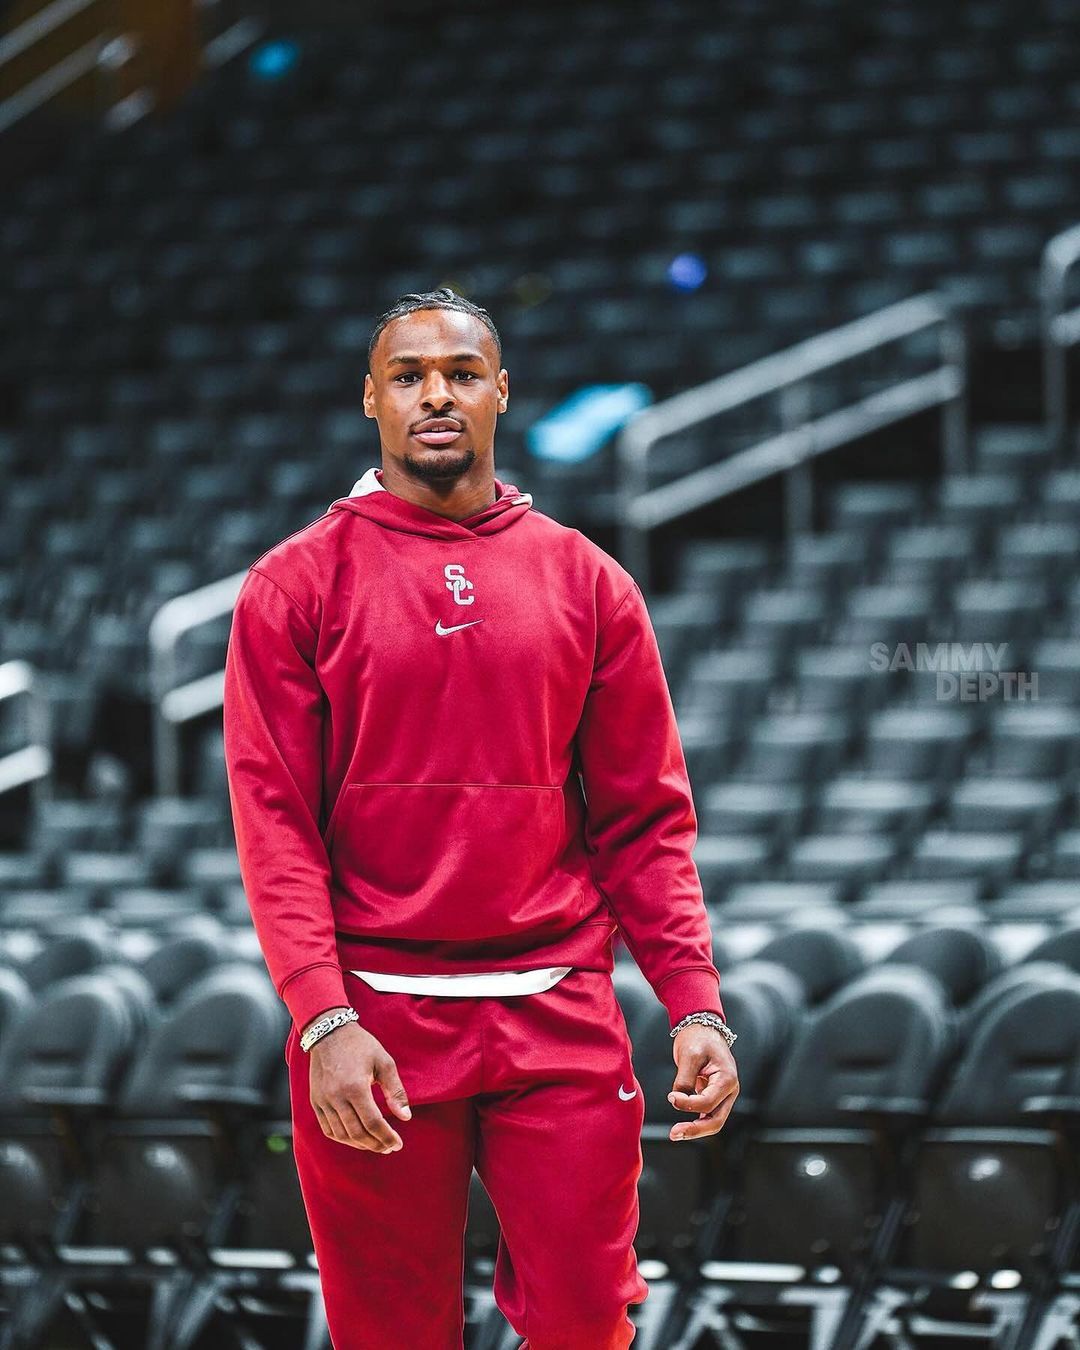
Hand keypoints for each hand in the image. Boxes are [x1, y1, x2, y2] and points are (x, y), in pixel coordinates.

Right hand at [302, 1011, 412, 1152]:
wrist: (329, 1032)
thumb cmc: (360, 1045)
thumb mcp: (384, 1062)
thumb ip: (395, 1091)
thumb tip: (406, 1117)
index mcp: (355, 1087)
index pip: (373, 1122)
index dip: (386, 1137)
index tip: (398, 1144)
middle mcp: (336, 1097)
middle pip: (357, 1132)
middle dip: (375, 1144)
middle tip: (389, 1147)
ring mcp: (323, 1101)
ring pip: (342, 1134)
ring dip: (360, 1144)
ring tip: (375, 1145)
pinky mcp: (316, 1102)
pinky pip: (328, 1129)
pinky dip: (343, 1138)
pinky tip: (356, 1138)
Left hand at [667, 1025, 738, 1140]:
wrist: (702, 1028)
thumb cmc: (698, 1038)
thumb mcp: (689, 1055)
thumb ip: (684, 1080)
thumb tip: (677, 1101)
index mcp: (727, 1079)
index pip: (708, 1102)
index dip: (688, 1104)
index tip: (671, 1097)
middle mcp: (730, 1090)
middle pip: (716, 1120)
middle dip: (695, 1129)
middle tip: (674, 1133)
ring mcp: (724, 1095)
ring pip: (712, 1121)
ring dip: (694, 1129)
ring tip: (675, 1134)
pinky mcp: (714, 1096)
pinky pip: (707, 1114)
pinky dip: (695, 1121)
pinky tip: (681, 1127)